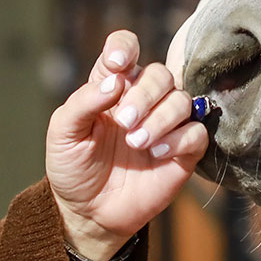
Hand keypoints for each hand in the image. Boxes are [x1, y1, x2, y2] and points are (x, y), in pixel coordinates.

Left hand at [47, 29, 208, 260]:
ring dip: (161, 118)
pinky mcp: (183, 152)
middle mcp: (143, 99)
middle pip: (160, 74)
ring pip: (182, 100)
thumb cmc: (73, 167)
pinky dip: (179, 139)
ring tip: (136, 143)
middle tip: (125, 123)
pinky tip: (156, 153)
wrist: (88, 212)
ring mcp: (165, 125)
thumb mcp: (63, 133)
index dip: (125, 47)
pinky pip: (196, 133)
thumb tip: (115, 81)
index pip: (125, 47)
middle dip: (144, 95)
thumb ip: (83, 102)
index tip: (117, 65)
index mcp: (112, 86)